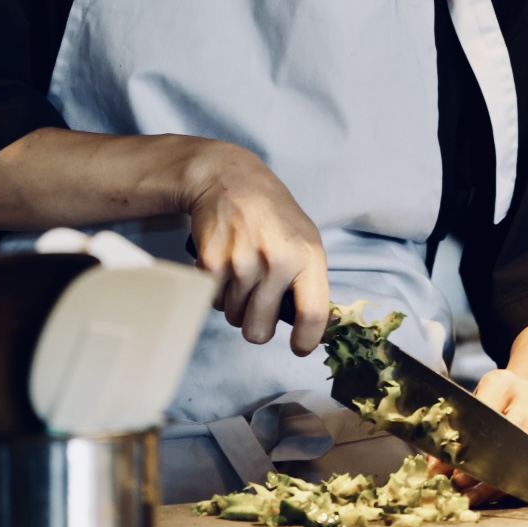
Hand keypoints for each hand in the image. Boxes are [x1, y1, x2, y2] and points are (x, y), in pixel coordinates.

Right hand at [177, 138, 329, 354]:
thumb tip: (315, 329)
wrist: (231, 179)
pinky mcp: (212, 262)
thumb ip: (311, 281)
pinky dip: (216, 292)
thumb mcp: (305, 238)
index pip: (312, 315)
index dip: (305, 341)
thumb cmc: (273, 215)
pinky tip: (225, 264)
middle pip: (260, 330)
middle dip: (256, 325)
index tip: (298, 347)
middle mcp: (277, 260)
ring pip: (234, 318)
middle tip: (258, 301)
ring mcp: (243, 262)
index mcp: (308, 255)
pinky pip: (212, 303)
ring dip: (235, 304)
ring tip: (241, 271)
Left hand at [428, 370, 527, 506]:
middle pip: (513, 435)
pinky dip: (516, 487)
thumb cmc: (499, 400)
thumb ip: (456, 431)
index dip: (469, 443)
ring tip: (473, 496)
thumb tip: (435, 468)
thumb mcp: (476, 402)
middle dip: (486, 466)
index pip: (486, 413)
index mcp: (505, 382)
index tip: (451, 467)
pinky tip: (496, 494)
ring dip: (498, 484)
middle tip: (462, 485)